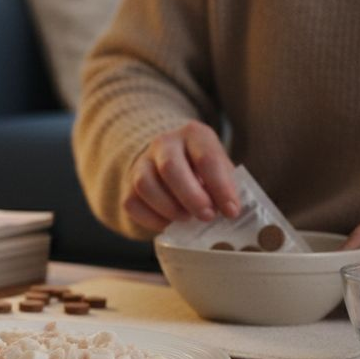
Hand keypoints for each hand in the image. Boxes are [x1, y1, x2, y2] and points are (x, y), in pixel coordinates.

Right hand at [124, 121, 239, 231]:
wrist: (172, 163)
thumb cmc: (202, 169)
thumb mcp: (220, 168)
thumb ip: (225, 186)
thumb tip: (229, 209)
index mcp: (193, 134)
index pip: (206, 159)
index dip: (221, 188)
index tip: (231, 211)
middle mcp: (164, 143)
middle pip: (170, 168)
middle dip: (191, 197)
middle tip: (206, 216)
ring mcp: (142, 163)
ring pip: (145, 185)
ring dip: (169, 208)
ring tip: (187, 219)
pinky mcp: (128, 184)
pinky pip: (132, 203)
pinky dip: (152, 219)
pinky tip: (169, 224)